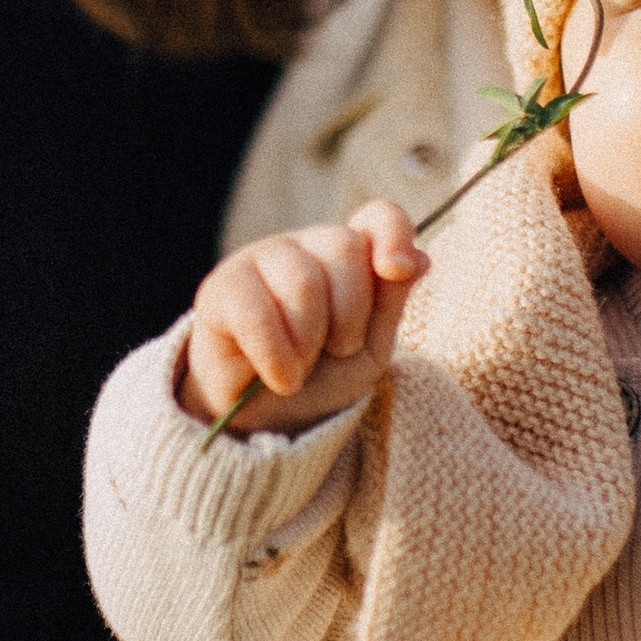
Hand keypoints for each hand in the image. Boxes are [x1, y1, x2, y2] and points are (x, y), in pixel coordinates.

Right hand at [177, 200, 427, 431]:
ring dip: (311, 342)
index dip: (393, 233)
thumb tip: (419, 259)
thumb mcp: (370, 348)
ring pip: (303, 281)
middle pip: (344, 247)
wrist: (264, 423)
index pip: (378, 217)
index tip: (396, 269)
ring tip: (302, 367)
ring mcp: (257, 260)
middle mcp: (302, 247)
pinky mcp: (220, 289)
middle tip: (335, 350)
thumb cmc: (319, 380)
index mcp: (344, 254)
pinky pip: (257, 313)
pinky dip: (277, 357)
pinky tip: (280, 378)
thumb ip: (390, 303)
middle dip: (351, 314)